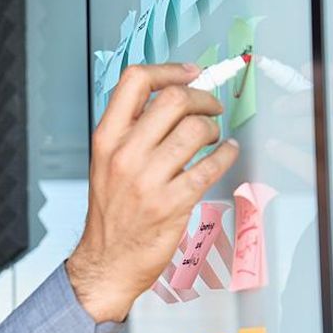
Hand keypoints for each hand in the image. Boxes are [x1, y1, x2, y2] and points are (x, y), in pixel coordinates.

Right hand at [67, 63, 239, 322]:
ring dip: (214, 128)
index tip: (191, 73)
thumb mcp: (106, 162)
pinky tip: (226, 153)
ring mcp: (148, 180)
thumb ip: (131, 130)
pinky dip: (226, 154)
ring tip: (213, 136)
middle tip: (211, 107)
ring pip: (196, 131)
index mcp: (106, 138)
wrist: (107, 261)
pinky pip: (210, 167)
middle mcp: (124, 154)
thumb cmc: (110, 213)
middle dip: (203, 98)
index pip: (135, 81)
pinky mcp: (172, 203)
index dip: (169, 70)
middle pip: (174, 100)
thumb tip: (173, 98)